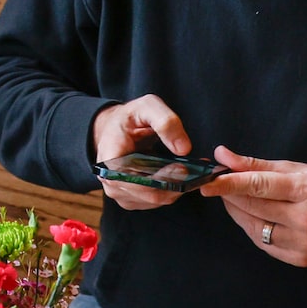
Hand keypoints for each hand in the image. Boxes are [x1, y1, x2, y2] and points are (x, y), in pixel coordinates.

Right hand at [93, 94, 193, 210]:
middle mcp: (112, 182)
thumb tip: (184, 149)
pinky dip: (172, 189)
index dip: (162, 180)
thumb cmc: (129, 118)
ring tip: (191, 169)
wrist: (115, 129)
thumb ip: (166, 122)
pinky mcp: (133, 199)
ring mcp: (122, 193)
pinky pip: (158, 200)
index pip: (137, 183)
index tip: (182, 168)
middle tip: (196, 169)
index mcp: (109, 161)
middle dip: (177, 183)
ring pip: (158, 200)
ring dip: (177, 187)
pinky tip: (179, 175)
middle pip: (151, 196)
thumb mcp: (147, 107)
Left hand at [201, 145, 306, 264]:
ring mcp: (304, 243)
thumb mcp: (298, 169)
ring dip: (237, 211)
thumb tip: (222, 155)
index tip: (206, 182)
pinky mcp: (300, 259)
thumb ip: (258, 165)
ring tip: (235, 197)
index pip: (259, 186)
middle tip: (216, 183)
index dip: (229, 184)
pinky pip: (262, 242)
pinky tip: (254, 216)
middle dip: (229, 194)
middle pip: (253, 207)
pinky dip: (252, 227)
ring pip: (253, 227)